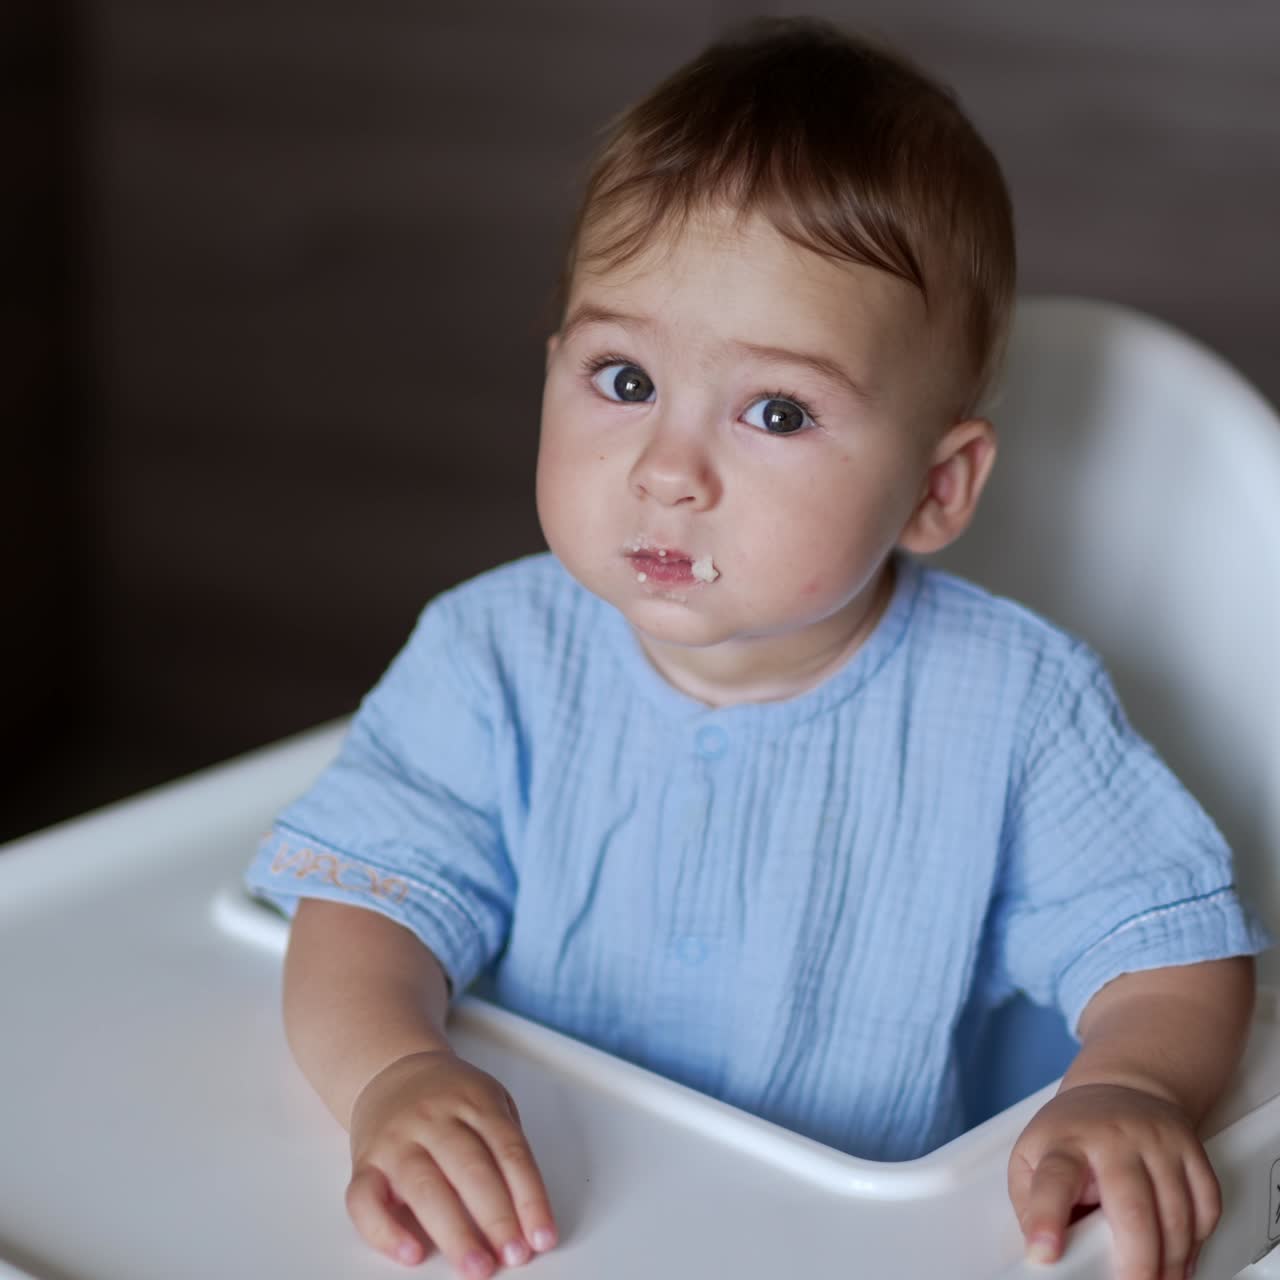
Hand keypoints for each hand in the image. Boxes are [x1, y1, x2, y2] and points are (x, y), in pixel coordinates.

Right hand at [346, 1049, 557, 1276]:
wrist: (390, 1071)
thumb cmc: (449, 1098)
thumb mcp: (488, 1099)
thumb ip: (506, 1144)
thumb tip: (527, 1212)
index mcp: (474, 1101)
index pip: (509, 1151)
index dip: (529, 1197)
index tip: (542, 1237)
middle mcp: (434, 1118)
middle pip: (470, 1169)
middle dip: (496, 1218)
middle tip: (515, 1256)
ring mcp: (396, 1140)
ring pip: (424, 1188)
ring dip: (455, 1233)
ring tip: (477, 1267)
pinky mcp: (364, 1163)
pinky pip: (365, 1200)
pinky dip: (386, 1232)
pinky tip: (412, 1254)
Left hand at [1008, 1083, 1219, 1279]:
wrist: (1119, 1090)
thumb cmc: (1074, 1134)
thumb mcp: (1032, 1157)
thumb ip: (1032, 1205)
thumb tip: (1042, 1255)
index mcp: (1065, 1142)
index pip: (1053, 1180)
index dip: (1047, 1219)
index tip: (1044, 1255)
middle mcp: (1113, 1138)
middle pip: (1131, 1208)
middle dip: (1137, 1262)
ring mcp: (1157, 1141)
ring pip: (1176, 1215)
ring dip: (1171, 1263)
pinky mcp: (1191, 1150)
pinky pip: (1207, 1207)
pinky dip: (1198, 1242)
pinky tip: (1181, 1258)